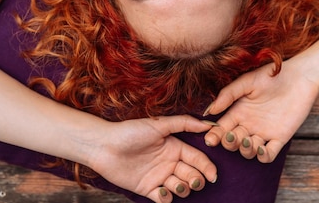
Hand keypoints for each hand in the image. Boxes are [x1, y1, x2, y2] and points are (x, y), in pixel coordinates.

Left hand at [87, 115, 217, 202]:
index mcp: (174, 147)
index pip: (197, 158)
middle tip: (193, 181)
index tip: (213, 175)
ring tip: (177, 185)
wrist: (104, 146)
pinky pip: (163, 198)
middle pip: (192, 175)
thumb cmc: (131, 132)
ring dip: (183, 189)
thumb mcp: (159, 124)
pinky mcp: (148, 188)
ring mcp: (159, 176)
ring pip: (181, 188)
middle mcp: (169, 162)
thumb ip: (184, 123)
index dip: (206, 167)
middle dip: (197, 180)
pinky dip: (166, 198)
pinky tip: (161, 191)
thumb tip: (207, 124)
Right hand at [203, 59, 318, 162]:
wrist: (300, 76)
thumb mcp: (247, 82)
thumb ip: (228, 95)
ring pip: (248, 151)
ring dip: (245, 150)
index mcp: (238, 112)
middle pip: (233, 142)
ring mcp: (264, 133)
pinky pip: (268, 154)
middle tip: (231, 136)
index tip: (209, 138)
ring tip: (247, 140)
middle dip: (229, 143)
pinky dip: (262, 156)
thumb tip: (209, 111)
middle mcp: (248, 125)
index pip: (222, 127)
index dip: (214, 135)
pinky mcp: (280, 138)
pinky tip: (260, 148)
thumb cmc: (272, 75)